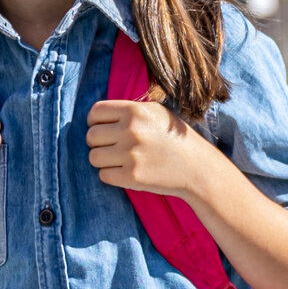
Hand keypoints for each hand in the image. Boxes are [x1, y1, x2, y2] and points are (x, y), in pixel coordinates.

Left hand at [86, 99, 206, 197]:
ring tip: (120, 160)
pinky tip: (127, 171)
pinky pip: (103, 175)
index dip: (94, 122)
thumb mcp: (155, 113)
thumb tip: (95, 118)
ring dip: (103, 160)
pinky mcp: (132, 177)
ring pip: (94, 157)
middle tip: (114, 147)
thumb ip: (127, 111)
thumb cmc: (173, 138)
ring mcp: (131, 155)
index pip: (95, 112)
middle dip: (98, 143)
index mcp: (135, 111)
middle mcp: (131, 130)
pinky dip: (112, 175)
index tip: (103, 129)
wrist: (197, 167)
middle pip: (91, 136)